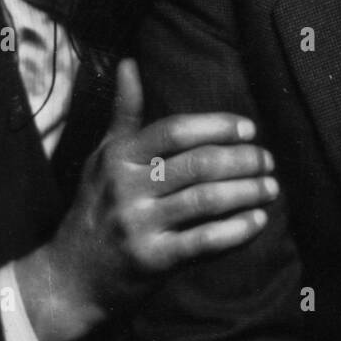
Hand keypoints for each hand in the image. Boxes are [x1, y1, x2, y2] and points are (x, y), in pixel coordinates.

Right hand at [15, 59, 276, 340]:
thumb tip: (129, 62)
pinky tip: (257, 221)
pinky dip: (236, 230)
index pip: (176, 130)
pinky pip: (204, 241)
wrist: (69, 279)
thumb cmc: (95, 208)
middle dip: (243, 160)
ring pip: (206, 200)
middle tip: (268, 160)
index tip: (249, 129)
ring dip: (247, 192)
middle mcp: (127, 188)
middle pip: (198, 164)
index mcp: (119, 157)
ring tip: (271, 187)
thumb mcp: (102, 158)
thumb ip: (125, 112)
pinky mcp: (152, 261)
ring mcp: (139, 225)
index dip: (218, 126)